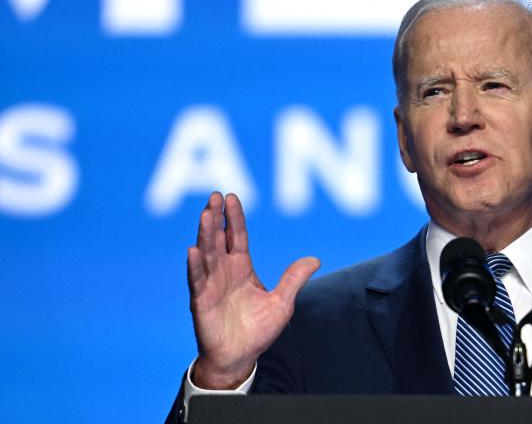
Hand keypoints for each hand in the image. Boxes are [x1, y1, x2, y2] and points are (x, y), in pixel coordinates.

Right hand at [187, 192, 320, 388]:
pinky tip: (193, 250)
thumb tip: (315, 260)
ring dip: (205, 234)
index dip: (234, 217)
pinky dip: (195, 265)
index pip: (237, 236)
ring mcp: (211, 284)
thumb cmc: (258, 330)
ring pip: (207, 254)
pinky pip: (197, 280)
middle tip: (214, 195)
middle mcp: (224, 271)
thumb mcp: (282, 302)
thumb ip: (294, 280)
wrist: (240, 357)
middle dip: (216, 217)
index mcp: (242, 268)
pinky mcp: (201, 301)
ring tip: (205, 214)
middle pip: (219, 238)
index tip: (231, 197)